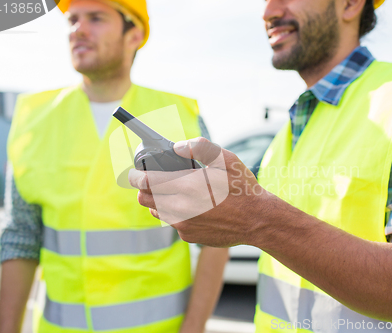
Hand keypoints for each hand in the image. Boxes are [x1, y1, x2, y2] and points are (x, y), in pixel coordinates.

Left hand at [128, 137, 269, 246]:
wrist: (257, 220)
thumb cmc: (242, 188)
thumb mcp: (226, 159)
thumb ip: (199, 147)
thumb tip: (177, 146)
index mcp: (186, 186)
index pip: (145, 182)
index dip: (134, 175)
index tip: (133, 172)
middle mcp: (180, 208)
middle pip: (144, 198)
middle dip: (143, 188)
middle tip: (154, 179)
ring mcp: (183, 225)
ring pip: (157, 211)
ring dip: (159, 200)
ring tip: (176, 192)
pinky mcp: (188, 236)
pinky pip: (172, 223)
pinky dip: (176, 213)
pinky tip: (192, 206)